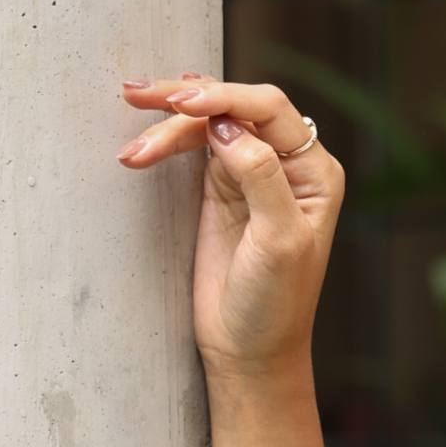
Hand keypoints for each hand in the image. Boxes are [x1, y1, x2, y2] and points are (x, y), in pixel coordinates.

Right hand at [118, 70, 343, 383]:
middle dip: (186, 99)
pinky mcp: (220, 188)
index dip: (225, 98)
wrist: (248, 350)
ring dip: (165, 126)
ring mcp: (251, 172)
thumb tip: (225, 126)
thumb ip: (261, 176)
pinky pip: (192, 146)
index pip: (270, 110)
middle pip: (234, 107)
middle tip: (138, 97)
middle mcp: (287, 164)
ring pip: (207, 124)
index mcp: (314, 171)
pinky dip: (164, 142)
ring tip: (131, 149)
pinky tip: (142, 144)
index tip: (182, 104)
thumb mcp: (278, 241)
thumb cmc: (275, 303)